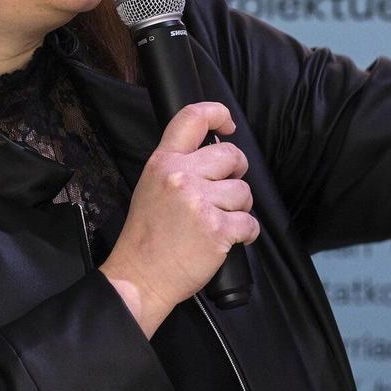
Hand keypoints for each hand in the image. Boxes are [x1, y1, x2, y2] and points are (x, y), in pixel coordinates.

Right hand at [101, 102, 257, 334]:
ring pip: (244, 191)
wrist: (140, 277)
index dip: (218, 113)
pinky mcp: (217, 229)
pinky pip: (250, 223)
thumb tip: (214, 156)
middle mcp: (182, 176)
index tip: (228, 124)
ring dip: (239, 207)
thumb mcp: (150, 187)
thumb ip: (177, 167)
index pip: (193, 117)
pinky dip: (246, 233)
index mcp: (163, 162)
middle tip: (226, 190)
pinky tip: (229, 239)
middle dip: (237, 172)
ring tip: (220, 220)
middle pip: (231, 155)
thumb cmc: (146, 236)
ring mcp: (200, 202)